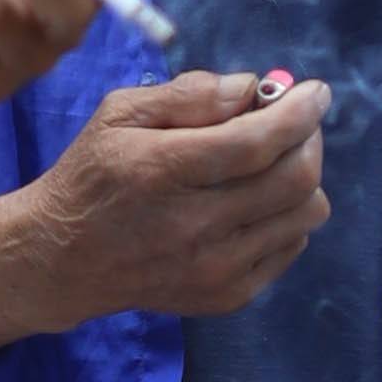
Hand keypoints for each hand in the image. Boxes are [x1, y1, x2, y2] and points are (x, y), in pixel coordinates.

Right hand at [15, 65, 333, 328]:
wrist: (65, 260)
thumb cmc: (94, 175)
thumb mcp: (119, 115)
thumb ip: (187, 95)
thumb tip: (250, 87)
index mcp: (163, 171)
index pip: (257, 143)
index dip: (299, 113)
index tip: (316, 92)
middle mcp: (195, 226)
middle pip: (295, 179)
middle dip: (308, 139)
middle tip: (296, 122)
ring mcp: (217, 268)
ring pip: (305, 215)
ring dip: (302, 178)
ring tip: (272, 161)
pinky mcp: (229, 295)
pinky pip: (291, 245)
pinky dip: (286, 214)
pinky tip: (254, 202)